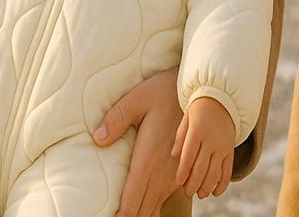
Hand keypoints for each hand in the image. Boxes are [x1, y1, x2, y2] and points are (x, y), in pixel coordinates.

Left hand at [93, 66, 183, 216]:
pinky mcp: (179, 174)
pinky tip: (143, 208)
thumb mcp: (138, 98)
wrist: (200, 93)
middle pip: (141, 213)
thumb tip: (98, 138)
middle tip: (113, 215)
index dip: (119, 215)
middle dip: (127, 216)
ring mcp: (172, 176)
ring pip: (153, 209)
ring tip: (126, 213)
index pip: (131, 204)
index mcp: (147, 160)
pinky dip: (151, 208)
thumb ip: (117, 118)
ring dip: (139, 214)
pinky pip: (163, 201)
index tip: (108, 215)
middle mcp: (161, 174)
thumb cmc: (164, 93)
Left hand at [172, 96, 233, 198]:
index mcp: (197, 130)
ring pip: (214, 172)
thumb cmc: (199, 109)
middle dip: (193, 184)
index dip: (183, 172)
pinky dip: (222, 184)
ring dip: (206, 187)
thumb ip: (179, 136)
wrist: (223, 100)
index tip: (178, 182)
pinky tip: (215, 193)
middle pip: (201, 168)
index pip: (189, 156)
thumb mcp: (186, 117)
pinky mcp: (230, 150)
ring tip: (199, 194)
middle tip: (187, 193)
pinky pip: (228, 170)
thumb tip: (173, 155)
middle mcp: (211, 139)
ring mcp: (223, 146)